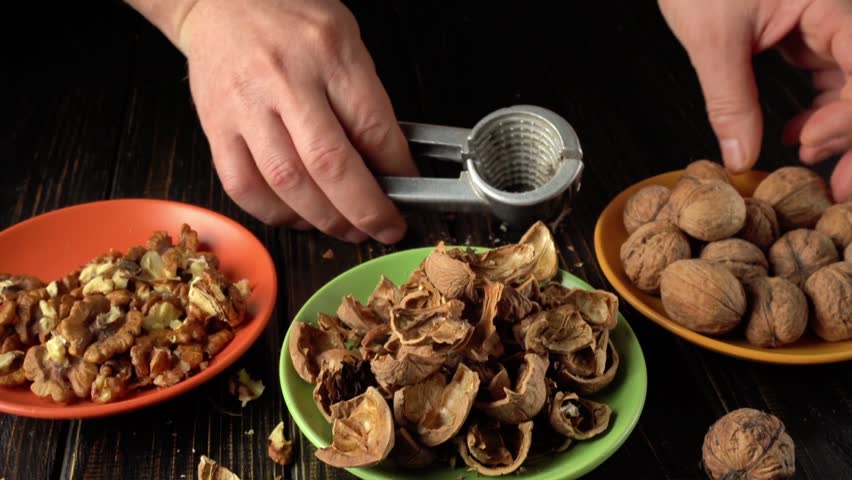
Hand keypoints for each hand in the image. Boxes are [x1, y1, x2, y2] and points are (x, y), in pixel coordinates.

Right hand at [160, 0, 416, 242]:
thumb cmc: (287, 16)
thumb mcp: (344, 39)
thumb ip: (364, 97)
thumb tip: (387, 162)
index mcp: (329, 52)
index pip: (372, 126)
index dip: (397, 170)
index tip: (407, 188)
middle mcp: (286, 79)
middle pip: (330, 164)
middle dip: (364, 210)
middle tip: (382, 228)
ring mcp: (246, 106)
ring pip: (287, 183)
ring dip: (324, 219)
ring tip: (346, 228)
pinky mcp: (215, 127)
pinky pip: (243, 187)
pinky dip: (275, 213)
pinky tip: (297, 216)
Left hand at [658, 0, 851, 200]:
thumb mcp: (712, 38)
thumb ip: (730, 100)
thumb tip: (742, 155)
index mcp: (836, 3)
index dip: (850, 118)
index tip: (810, 147)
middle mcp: (841, 11)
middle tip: (835, 184)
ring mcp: (827, 18)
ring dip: (837, 124)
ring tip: (805, 157)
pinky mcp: (807, 26)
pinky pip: (830, 71)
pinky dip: (819, 106)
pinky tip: (796, 131)